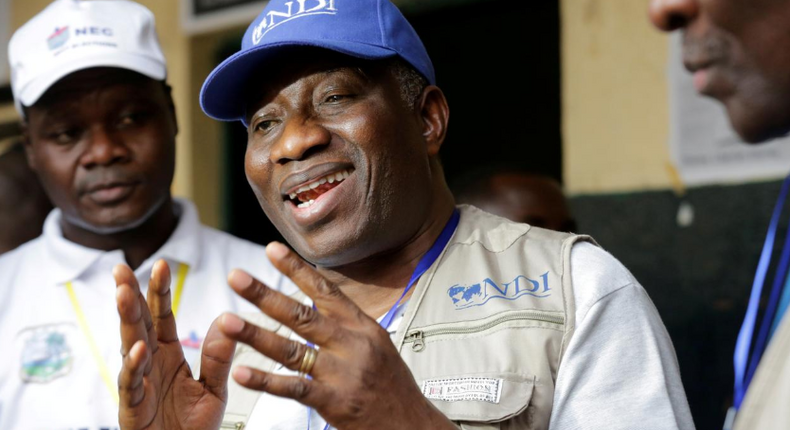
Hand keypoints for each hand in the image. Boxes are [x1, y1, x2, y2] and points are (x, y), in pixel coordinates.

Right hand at [114, 260, 235, 429]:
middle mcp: (149, 364)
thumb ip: (218, 358)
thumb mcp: (214, 389)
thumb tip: (226, 318)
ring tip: (124, 294)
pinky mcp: (132, 408)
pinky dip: (134, 366)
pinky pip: (132, 384)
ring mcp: (138, 385)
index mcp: (167, 355)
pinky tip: (139, 347)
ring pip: (129, 347)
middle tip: (121, 269)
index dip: (158, 292)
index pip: (160, 317)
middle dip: (130, 296)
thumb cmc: (193, 427)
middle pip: (138, 324)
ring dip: (126, 321)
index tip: (161, 264)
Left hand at [217, 242, 456, 429]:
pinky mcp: (335, 402)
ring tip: (227, 322)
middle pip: (301, 315)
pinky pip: (294, 388)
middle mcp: (351, 344)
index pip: (325, 291)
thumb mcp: (377, 344)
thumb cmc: (392, 386)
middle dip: (265, 294)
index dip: (297, 269)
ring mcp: (342, 373)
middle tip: (236, 277)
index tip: (272, 250)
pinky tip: (243, 373)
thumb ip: (347, 324)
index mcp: (362, 326)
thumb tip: (318, 299)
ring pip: (291, 349)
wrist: (412, 424)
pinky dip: (266, 381)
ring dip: (255, 335)